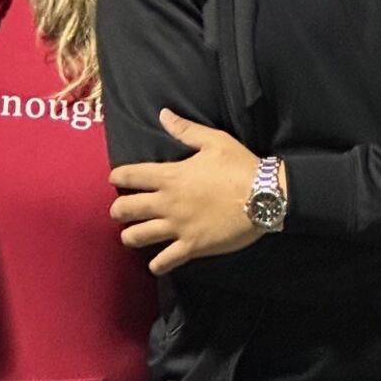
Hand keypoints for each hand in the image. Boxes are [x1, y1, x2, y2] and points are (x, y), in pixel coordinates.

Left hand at [108, 110, 267, 274]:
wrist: (265, 195)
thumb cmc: (240, 166)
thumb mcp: (214, 140)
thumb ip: (185, 130)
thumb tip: (163, 114)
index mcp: (170, 176)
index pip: (129, 176)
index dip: (117, 178)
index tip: (115, 180)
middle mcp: (167, 203)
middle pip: (125, 209)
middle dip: (117, 211)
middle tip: (120, 211)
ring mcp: (178, 227)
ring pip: (137, 237)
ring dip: (130, 237)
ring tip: (131, 236)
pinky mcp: (191, 246)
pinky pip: (165, 261)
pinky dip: (157, 265)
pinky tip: (155, 264)